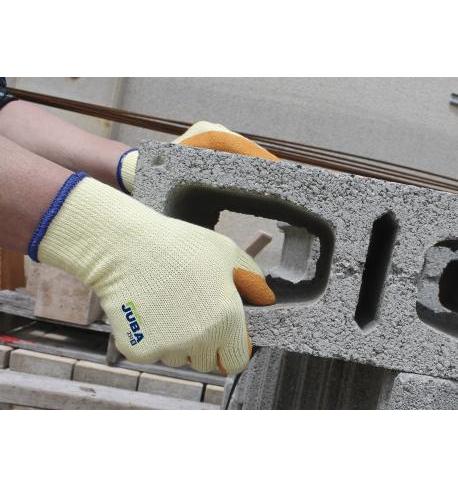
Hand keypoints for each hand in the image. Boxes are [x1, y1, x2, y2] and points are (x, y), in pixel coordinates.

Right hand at [34, 174, 274, 373]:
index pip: (236, 361)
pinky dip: (148, 339)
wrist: (125, 246)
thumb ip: (252, 279)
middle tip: (188, 310)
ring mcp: (168, 348)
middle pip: (205, 361)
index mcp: (226, 319)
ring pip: (178, 358)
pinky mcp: (139, 350)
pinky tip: (146, 310)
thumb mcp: (225, 252)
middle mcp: (200, 339)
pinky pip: (151, 354)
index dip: (229, 349)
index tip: (221, 336)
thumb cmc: (177, 245)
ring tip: (165, 304)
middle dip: (201, 343)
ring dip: (175, 341)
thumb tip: (266, 299)